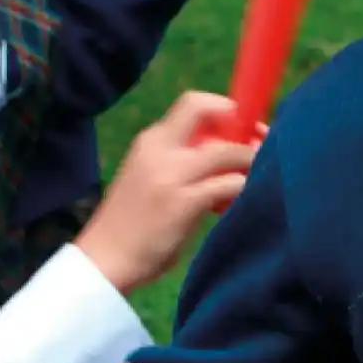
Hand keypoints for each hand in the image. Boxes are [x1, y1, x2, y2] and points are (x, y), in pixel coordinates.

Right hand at [75, 92, 256, 294]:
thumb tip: (223, 155)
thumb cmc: (129, 222)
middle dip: (243, 127)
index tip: (242, 129)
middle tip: (258, 147)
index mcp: (151, 140)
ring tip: (257, 175)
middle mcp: (160, 149)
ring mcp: (172, 175)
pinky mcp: (184, 203)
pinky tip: (242, 199)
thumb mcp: (148, 175)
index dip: (225, 109)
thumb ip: (178, 160)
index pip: (193, 103)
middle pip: (210, 113)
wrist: (104, 259)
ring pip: (227, 151)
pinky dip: (242, 188)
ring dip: (249, 161)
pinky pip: (228, 184)